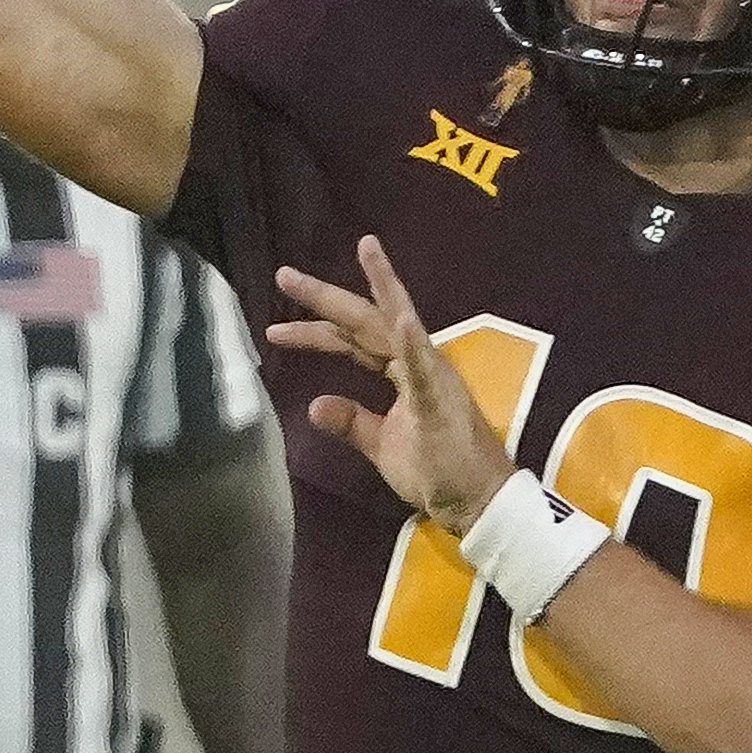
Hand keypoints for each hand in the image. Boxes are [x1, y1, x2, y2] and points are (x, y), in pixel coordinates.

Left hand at [268, 236, 519, 534]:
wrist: (476, 503)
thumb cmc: (436, 472)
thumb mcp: (382, 444)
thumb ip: (351, 422)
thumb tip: (313, 406)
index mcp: (403, 372)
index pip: (352, 343)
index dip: (315, 332)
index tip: (275, 327)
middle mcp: (416, 362)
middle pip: (364, 322)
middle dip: (324, 298)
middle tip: (285, 274)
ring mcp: (432, 376)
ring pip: (397, 324)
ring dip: (381, 287)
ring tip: (367, 250)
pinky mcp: (442, 398)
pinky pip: (424, 366)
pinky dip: (411, 340)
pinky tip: (399, 316)